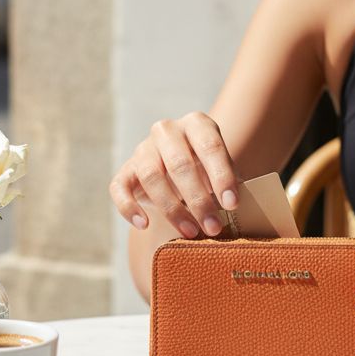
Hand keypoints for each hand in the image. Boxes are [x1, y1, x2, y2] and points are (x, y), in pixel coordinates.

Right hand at [109, 112, 238, 237]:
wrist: (182, 172)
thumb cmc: (208, 172)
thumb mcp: (222, 170)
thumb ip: (228, 183)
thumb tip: (234, 207)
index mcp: (197, 124)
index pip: (210, 146)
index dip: (221, 176)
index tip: (231, 204)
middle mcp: (167, 131)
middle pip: (180, 164)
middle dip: (198, 199)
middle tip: (213, 227)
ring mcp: (143, 149)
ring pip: (151, 176)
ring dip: (172, 208)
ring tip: (191, 231)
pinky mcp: (125, 170)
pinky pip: (120, 188)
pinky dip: (129, 207)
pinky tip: (144, 225)